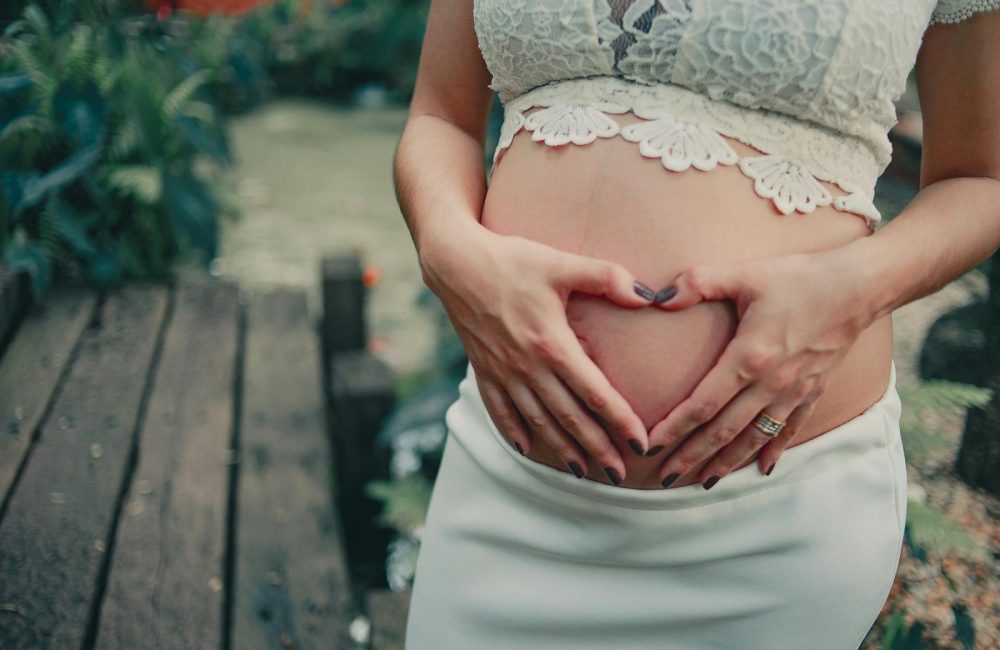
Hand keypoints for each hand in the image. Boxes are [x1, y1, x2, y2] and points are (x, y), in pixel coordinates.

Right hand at [420, 219, 654, 482]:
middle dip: (597, 448)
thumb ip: (606, 277)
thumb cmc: (512, 260)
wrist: (455, 263)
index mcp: (552, 344)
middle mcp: (527, 366)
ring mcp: (503, 372)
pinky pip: (499, 409)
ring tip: (583, 471)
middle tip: (621, 475)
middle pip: (569, 417)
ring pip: (537, 420)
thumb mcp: (561, 263)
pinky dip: (513, 431)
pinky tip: (526, 448)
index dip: (620, 421)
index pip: (594, 393)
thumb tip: (647, 296)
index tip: (641, 444)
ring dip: (561, 449)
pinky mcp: (483, 369)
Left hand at [645, 248, 876, 488]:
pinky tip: (761, 468)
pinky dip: (773, 450)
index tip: (650, 446)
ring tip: (703, 482)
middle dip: (692, 456)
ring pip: (753, 437)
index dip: (674, 428)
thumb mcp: (744, 274)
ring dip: (727, 462)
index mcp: (749, 357)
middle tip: (665, 478)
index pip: (703, 404)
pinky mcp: (813, 391)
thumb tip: (656, 298)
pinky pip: (789, 429)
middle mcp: (771, 384)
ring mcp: (794, 392)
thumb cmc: (799, 278)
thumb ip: (697, 283)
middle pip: (723, 431)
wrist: (860, 286)